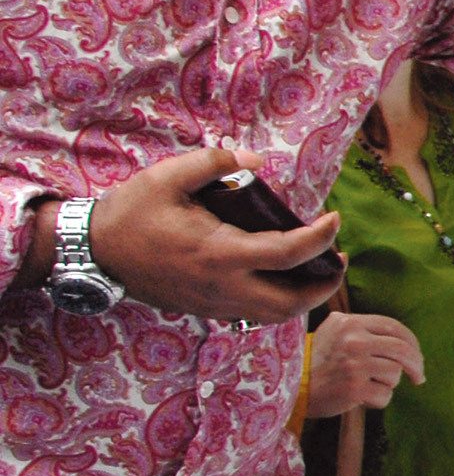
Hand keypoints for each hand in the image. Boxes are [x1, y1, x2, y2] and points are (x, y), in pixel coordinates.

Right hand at [83, 148, 343, 322]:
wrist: (93, 252)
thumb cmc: (130, 213)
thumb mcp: (168, 177)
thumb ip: (215, 163)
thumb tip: (256, 160)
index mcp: (221, 254)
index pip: (289, 253)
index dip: (321, 237)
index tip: (335, 218)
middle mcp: (223, 287)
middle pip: (292, 302)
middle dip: (324, 284)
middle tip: (338, 258)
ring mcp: (214, 304)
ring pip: (274, 316)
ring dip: (303, 298)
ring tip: (317, 270)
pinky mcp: (204, 309)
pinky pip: (253, 315)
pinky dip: (277, 301)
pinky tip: (281, 278)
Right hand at [306, 311, 426, 415]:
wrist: (290, 387)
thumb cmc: (316, 361)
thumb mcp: (334, 332)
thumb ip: (362, 328)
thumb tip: (402, 338)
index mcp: (351, 323)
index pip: (395, 328)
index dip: (412, 343)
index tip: (417, 356)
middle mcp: (354, 340)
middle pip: (403, 350)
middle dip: (416, 365)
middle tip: (419, 377)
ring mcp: (354, 364)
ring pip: (395, 373)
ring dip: (387, 384)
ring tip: (367, 386)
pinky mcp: (354, 388)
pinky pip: (386, 395)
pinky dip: (378, 400)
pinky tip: (362, 398)